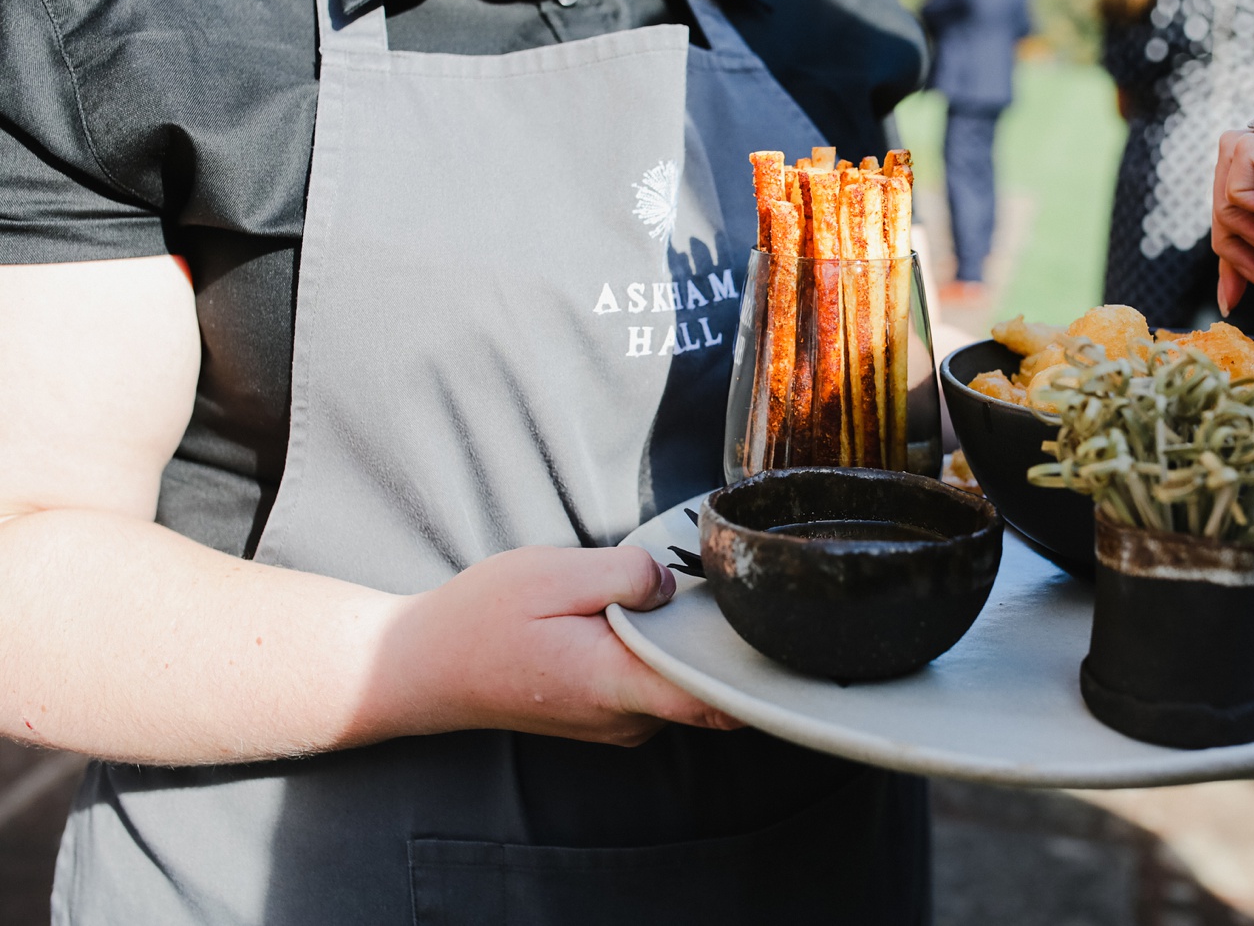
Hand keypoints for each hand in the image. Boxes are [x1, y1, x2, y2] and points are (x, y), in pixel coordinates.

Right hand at [378, 545, 740, 746]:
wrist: (424, 666)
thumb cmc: (481, 620)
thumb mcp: (553, 573)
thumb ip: (624, 575)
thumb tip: (671, 585)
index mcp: (617, 684)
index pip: (715, 699)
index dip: (761, 674)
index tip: (788, 637)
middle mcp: (627, 717)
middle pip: (708, 683)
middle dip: (718, 633)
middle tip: (712, 578)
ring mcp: (619, 721)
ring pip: (681, 678)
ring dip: (681, 637)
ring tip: (656, 593)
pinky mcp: (609, 713)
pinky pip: (656, 680)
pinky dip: (658, 648)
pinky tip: (634, 613)